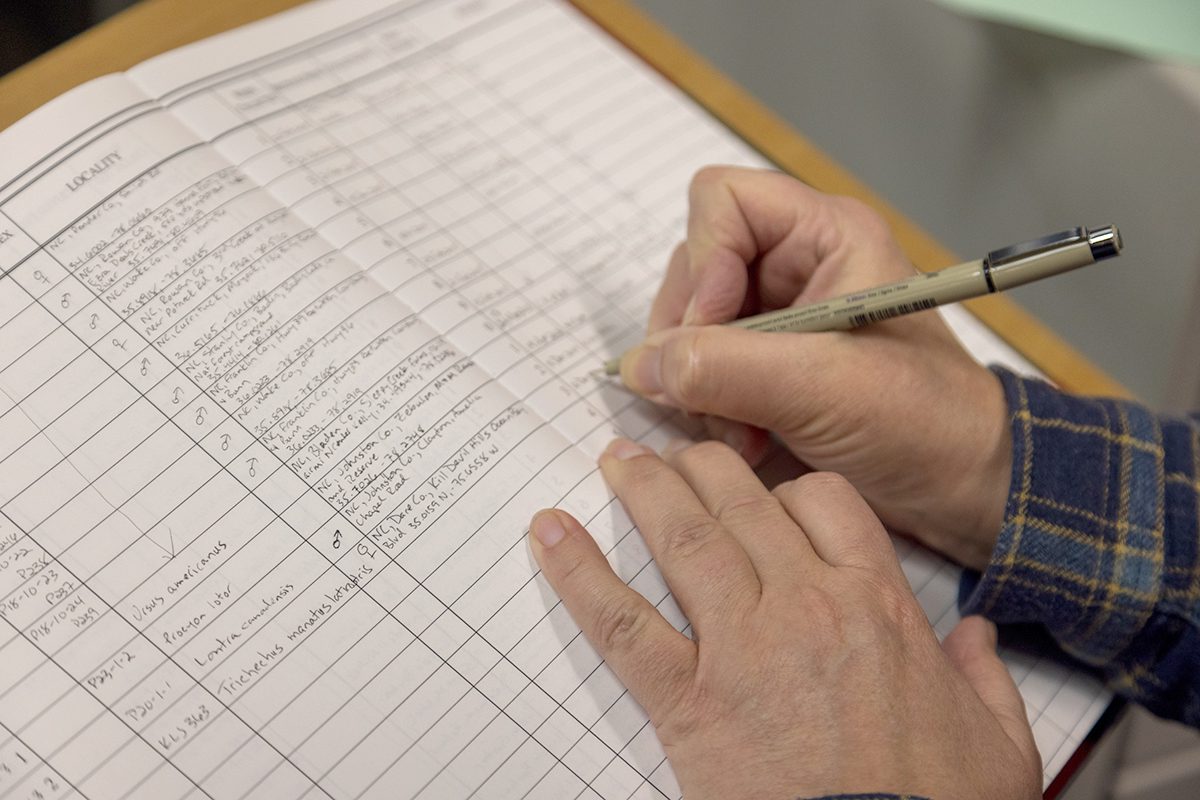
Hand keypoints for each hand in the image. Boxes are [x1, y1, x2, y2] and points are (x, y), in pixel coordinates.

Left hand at [529, 439, 1039, 799]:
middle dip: (701, 464)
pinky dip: (579, 573)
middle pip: (744, 504)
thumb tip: (978, 639)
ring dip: (644, 490)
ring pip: (687, 539)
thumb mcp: (997, 744)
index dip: (786, 487)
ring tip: (616, 459)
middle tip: (670, 446)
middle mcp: (808, 607)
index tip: (762, 488)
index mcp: (879, 606)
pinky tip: (549, 535)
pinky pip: (624, 622)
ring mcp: (744, 648)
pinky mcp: (690, 701)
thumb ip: (987, 678)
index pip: (824, 504)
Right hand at [621, 166, 1010, 569]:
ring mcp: (777, 317)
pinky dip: (706, 407)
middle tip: (716, 396)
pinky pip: (700, 368)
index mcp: (825, 236)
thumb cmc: (923, 423)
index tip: (712, 331)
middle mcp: (795, 265)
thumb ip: (725, 369)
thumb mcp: (823, 387)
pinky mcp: (766, 364)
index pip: (721, 201)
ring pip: (688, 324)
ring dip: (697, 383)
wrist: (960, 487)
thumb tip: (641, 366)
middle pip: (693, 268)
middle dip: (692, 339)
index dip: (704, 262)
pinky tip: (745, 439)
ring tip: (740, 430)